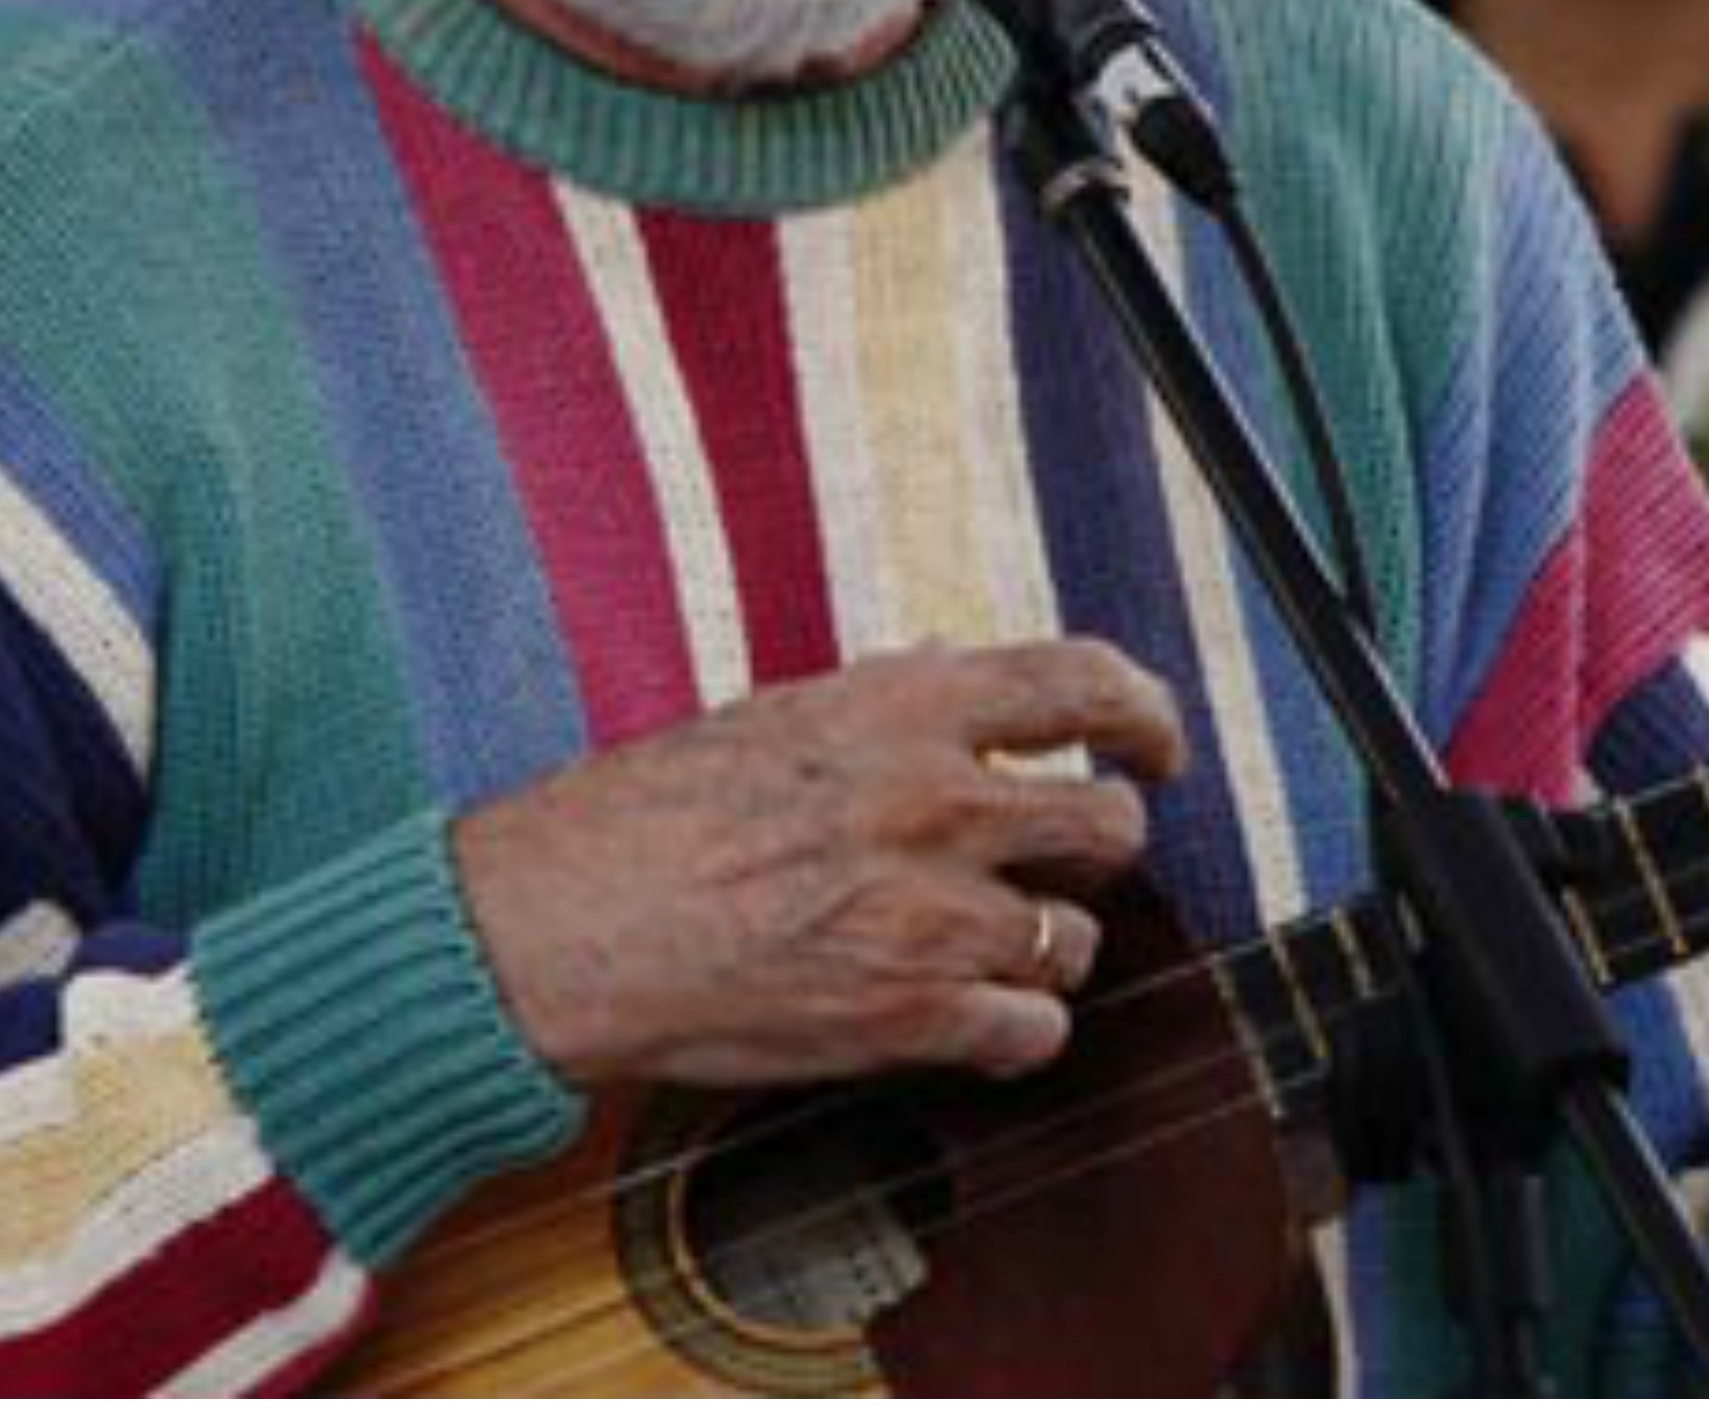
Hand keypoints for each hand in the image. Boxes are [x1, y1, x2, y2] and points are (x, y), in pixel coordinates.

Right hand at [454, 641, 1188, 1088]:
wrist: (551, 930)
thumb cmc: (646, 819)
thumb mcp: (782, 713)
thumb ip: (895, 702)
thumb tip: (967, 675)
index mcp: (909, 708)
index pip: (1089, 682)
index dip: (1148, 718)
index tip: (1157, 749)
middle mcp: (938, 801)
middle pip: (1110, 826)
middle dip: (1096, 850)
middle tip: (1055, 867)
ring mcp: (929, 914)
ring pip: (1080, 938)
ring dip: (1047, 948)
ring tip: (984, 947)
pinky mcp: (906, 1016)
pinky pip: (1036, 1030)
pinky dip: (1019, 1032)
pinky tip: (974, 1019)